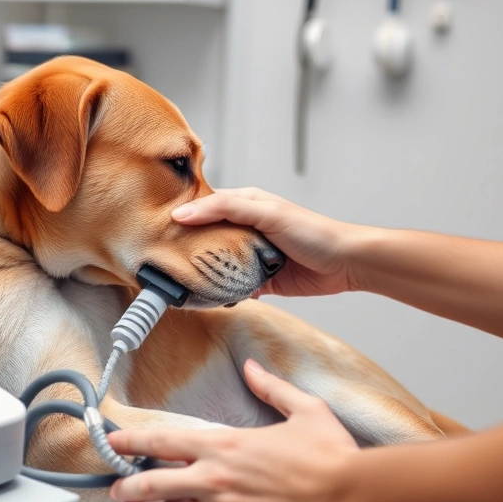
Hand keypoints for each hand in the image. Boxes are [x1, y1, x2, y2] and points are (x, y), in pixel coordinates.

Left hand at [108, 359, 358, 501]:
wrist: (353, 499)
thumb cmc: (331, 456)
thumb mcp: (304, 409)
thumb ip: (272, 387)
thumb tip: (252, 368)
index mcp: (226, 446)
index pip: (165, 441)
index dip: (133, 440)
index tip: (114, 440)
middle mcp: (218, 480)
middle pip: (157, 484)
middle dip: (129, 485)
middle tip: (115, 486)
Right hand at [172, 188, 360, 297]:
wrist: (346, 264)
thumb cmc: (312, 231)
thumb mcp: (265, 212)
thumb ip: (224, 209)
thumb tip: (183, 213)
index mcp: (244, 205)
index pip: (204, 206)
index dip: (182, 214)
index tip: (156, 226)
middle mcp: (244, 229)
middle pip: (206, 237)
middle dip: (187, 246)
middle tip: (161, 257)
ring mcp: (250, 255)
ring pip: (217, 263)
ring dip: (203, 271)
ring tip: (178, 279)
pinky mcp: (258, 281)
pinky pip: (231, 286)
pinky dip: (220, 291)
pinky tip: (205, 296)